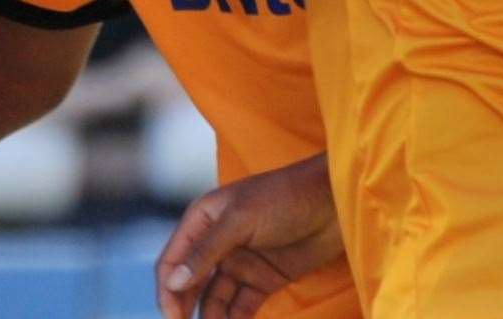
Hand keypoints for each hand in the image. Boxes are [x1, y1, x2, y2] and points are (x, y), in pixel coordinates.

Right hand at [156, 154, 342, 318]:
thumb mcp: (241, 219)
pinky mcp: (263, 279)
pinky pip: (241, 306)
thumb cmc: (285, 197)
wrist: (335, 202)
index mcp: (203, 220)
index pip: (172, 260)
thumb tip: (173, 282)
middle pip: (189, 284)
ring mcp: (240, 262)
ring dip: (211, 318)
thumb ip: (206, 251)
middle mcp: (216, 242)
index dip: (167, 291)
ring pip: (215, 299)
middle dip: (184, 310)